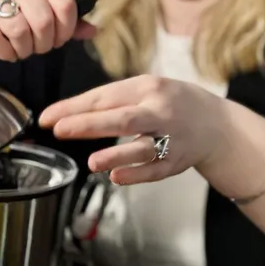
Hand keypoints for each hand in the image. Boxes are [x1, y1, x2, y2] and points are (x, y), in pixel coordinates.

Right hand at [0, 0, 96, 61]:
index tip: (59, 40)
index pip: (65, 2)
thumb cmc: (8, 16)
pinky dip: (3, 52)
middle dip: (44, 43)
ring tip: (20, 50)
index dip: (66, 29)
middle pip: (43, 18)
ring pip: (19, 28)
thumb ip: (66, 22)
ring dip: (23, 49)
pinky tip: (4, 51)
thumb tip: (93, 30)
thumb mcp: (38, 15)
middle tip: (38, 49)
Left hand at [38, 75, 223, 184]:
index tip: (47, 118)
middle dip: (90, 124)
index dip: (74, 108)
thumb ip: (112, 102)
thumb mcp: (146, 91)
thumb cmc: (171, 104)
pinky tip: (116, 177)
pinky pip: (154, 170)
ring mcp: (171, 138)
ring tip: (92, 162)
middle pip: (124, 119)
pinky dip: (136, 174)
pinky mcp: (176, 162)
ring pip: (142, 148)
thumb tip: (68, 114)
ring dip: (116, 155)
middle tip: (60, 130)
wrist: (217, 126)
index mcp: (149, 88)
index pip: (106, 97)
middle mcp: (161, 112)